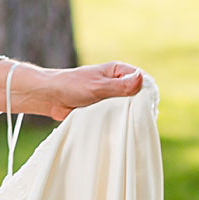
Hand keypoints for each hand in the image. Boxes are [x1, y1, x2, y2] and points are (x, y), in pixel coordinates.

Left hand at [22, 60, 143, 120]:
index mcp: (118, 71)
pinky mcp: (103, 108)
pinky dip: (117, 121)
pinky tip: (120, 128)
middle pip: (137, 96)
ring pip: (127, 107)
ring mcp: (110, 96)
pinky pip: (115, 115)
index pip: (142, 80)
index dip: (147, 93)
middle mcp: (116, 83)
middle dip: (138, 106)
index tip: (149, 107)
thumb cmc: (72, 86)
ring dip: (126, 115)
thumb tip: (141, 78)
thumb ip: (120, 86)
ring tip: (130, 125)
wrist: (50, 97)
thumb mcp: (98, 86)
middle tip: (140, 119)